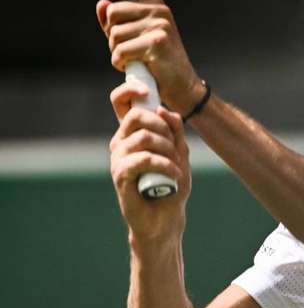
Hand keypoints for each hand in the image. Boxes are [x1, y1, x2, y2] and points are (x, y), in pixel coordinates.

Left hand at [97, 0, 204, 115]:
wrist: (181, 84)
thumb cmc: (158, 61)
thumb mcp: (136, 35)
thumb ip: (118, 19)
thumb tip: (102, 3)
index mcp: (155, 3)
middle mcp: (158, 10)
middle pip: (113, 10)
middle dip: (111, 32)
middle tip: (125, 45)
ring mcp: (159, 25)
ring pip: (114, 33)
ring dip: (115, 50)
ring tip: (131, 57)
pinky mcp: (156, 43)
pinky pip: (121, 50)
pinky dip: (120, 62)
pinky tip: (131, 65)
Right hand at [109, 81, 191, 242]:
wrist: (166, 218)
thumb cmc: (172, 185)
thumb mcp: (180, 153)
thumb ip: (175, 131)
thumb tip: (164, 109)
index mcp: (133, 134)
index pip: (121, 103)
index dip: (130, 90)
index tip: (147, 89)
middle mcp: (121, 143)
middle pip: (136, 116)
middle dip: (164, 128)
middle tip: (176, 148)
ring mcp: (118, 159)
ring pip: (143, 137)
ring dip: (168, 149)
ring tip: (178, 166)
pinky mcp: (120, 176)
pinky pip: (142, 159)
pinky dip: (164, 165)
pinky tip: (175, 176)